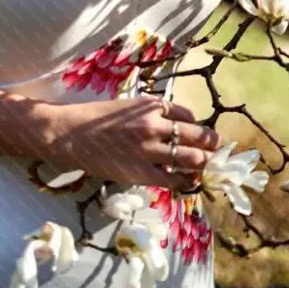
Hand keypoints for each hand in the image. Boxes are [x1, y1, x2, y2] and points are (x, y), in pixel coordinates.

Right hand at [44, 95, 221, 194]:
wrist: (72, 134)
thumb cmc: (99, 119)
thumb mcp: (130, 107)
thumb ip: (153, 115)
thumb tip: (177, 127)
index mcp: (152, 105)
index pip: (188, 115)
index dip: (199, 126)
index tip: (203, 134)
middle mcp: (154, 124)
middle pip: (197, 135)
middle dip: (211, 144)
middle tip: (216, 150)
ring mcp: (148, 149)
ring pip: (191, 158)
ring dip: (203, 163)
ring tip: (205, 167)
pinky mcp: (140, 172)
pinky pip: (173, 180)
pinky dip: (185, 182)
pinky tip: (188, 182)